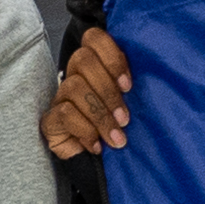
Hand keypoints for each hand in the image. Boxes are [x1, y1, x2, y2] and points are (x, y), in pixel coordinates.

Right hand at [41, 28, 130, 157]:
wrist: (96, 165)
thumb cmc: (118, 129)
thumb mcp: (131, 104)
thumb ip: (132, 86)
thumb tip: (154, 75)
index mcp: (96, 66)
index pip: (94, 38)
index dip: (111, 56)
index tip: (128, 85)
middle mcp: (75, 75)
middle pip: (83, 59)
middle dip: (108, 90)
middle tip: (125, 118)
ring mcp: (60, 96)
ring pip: (75, 87)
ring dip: (100, 115)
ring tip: (117, 138)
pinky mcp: (50, 119)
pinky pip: (65, 113)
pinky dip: (86, 130)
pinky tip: (97, 145)